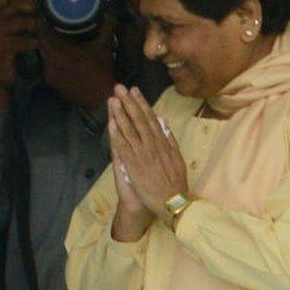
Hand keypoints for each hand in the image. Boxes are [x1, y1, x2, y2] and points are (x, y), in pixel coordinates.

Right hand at [0, 0, 39, 109]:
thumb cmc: (8, 52)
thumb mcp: (13, 30)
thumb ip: (22, 16)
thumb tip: (45, 4)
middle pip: (19, 3)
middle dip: (37, 8)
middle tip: (49, 15)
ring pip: (27, 21)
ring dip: (40, 27)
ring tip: (47, 34)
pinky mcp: (3, 46)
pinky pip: (27, 40)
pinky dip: (37, 43)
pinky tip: (41, 48)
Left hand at [37, 19, 114, 113]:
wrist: (99, 98)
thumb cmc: (101, 70)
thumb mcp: (104, 46)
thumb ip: (106, 26)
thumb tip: (109, 10)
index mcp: (60, 52)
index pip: (43, 33)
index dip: (44, 23)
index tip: (47, 15)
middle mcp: (50, 62)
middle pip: (41, 43)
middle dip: (45, 33)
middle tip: (52, 24)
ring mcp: (49, 74)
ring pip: (43, 54)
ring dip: (48, 46)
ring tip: (56, 37)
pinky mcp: (51, 82)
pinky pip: (46, 65)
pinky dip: (50, 58)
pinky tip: (59, 54)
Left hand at [108, 84, 187, 218]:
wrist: (172, 202)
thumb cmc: (175, 183)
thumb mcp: (178, 159)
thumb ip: (171, 140)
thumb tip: (165, 124)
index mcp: (163, 142)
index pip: (150, 118)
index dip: (141, 103)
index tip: (134, 91)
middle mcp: (152, 145)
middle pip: (139, 119)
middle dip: (128, 102)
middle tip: (119, 87)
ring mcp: (143, 154)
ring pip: (130, 130)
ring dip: (120, 113)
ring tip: (113, 99)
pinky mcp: (134, 165)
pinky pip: (123, 147)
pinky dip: (117, 134)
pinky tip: (111, 123)